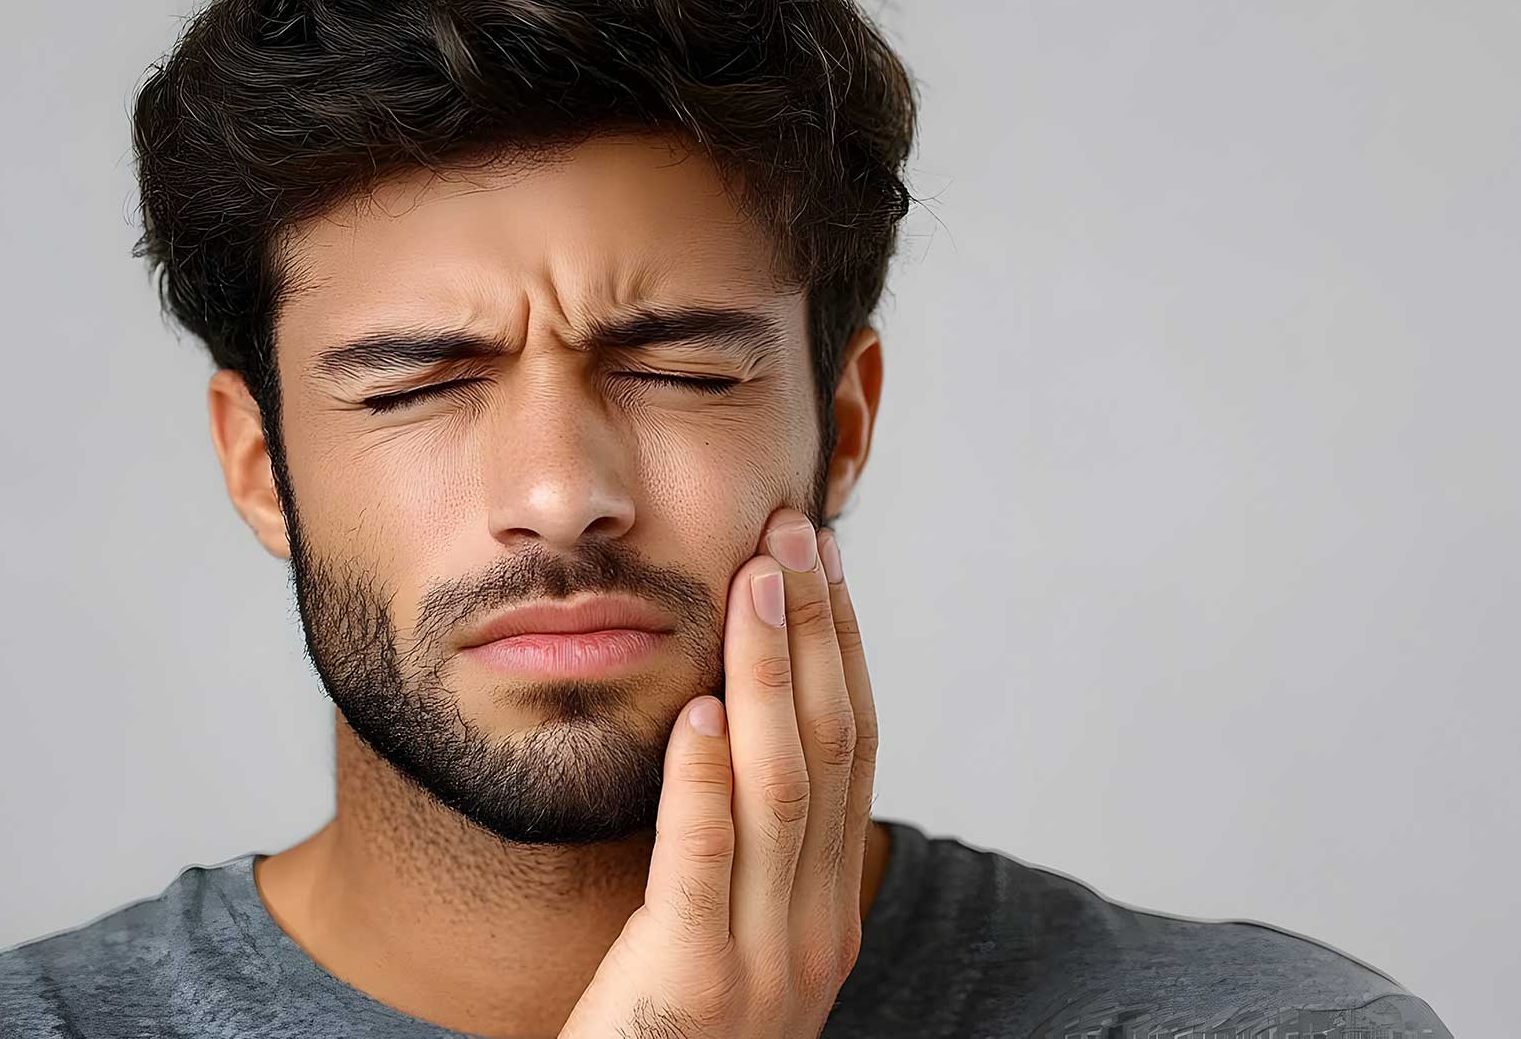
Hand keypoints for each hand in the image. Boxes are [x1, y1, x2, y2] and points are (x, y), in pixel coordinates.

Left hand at [559, 507, 878, 1038]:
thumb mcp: (730, 932)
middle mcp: (817, 925)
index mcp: (830, 907)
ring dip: (773, 673)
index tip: (823, 560)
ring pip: (782, 789)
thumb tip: (735, 724)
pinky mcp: (691, 981)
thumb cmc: (667, 1031)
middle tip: (796, 531)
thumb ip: (744, 846)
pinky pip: (704, 862)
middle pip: (832, 750)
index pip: (853, 751)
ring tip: (755, 581)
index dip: (843, 647)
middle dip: (816, 631)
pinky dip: (706, 779)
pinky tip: (703, 706)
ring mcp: (764, 958)